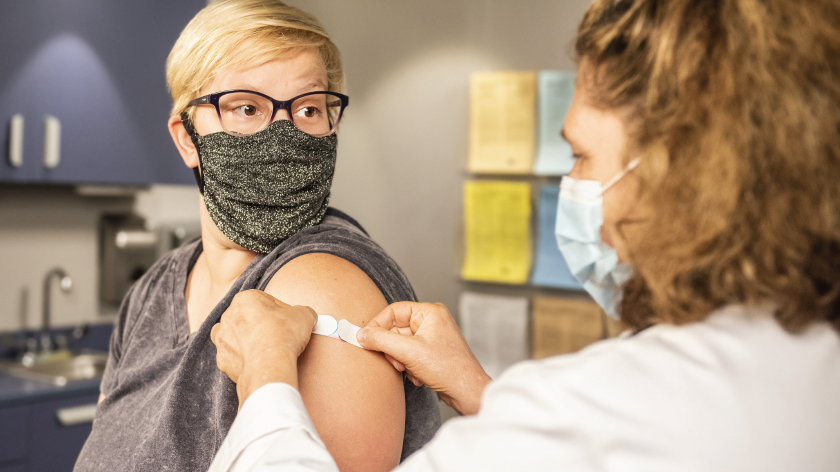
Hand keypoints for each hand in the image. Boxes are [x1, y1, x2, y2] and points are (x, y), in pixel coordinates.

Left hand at [210, 290, 316, 405]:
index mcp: (245, 299)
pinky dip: (244, 359)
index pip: (266, 302)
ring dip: (248, 341)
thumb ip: (303, 311)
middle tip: (280, 335)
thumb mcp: (304, 315)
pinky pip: (234, 357)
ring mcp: (223, 339)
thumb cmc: (283, 335)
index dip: (281, 312)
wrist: (270, 365)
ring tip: (266, 350)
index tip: (289, 322)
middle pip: (249, 318)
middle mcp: (229, 316)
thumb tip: (305, 316)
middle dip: (262, 325)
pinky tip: (258, 362)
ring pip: (235, 337)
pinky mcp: (223, 360)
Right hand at [356, 302, 490, 415]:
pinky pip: (409, 355)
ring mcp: (432, 337)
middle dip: (392, 349)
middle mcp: (432, 321)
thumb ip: (381, 340)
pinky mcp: (432, 353)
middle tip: (395, 361)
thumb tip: (361, 334)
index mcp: (430, 312)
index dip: (377, 325)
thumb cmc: (448, 368)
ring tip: (410, 369)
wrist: (467, 392)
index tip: (364, 339)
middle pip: (395, 329)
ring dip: (400, 360)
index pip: (394, 311)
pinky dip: (409, 366)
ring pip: (400, 345)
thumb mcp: (408, 352)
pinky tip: (419, 376)